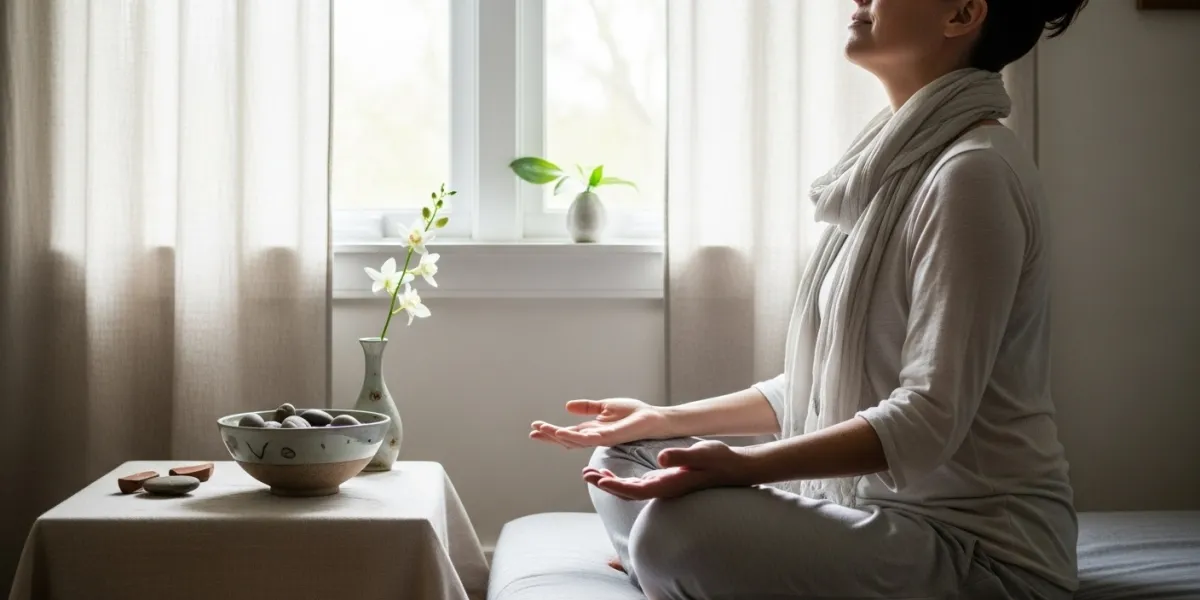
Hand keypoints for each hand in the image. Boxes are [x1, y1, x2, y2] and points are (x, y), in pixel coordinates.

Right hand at [530, 398, 667, 448]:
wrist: (654, 418)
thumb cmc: (635, 414)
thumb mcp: (605, 406)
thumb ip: (587, 407)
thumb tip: (567, 407)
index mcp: (593, 429)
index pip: (569, 432)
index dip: (552, 431)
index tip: (535, 427)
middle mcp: (595, 436)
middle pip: (567, 439)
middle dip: (549, 437)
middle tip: (532, 433)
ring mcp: (601, 438)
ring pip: (573, 441)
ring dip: (556, 436)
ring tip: (541, 431)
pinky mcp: (609, 437)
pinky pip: (587, 439)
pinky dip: (572, 436)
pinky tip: (561, 432)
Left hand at [582, 440, 750, 499]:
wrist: (734, 468)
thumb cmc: (719, 460)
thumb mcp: (700, 454)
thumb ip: (680, 457)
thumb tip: (661, 459)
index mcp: (669, 485)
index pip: (636, 490)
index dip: (617, 487)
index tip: (600, 480)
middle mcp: (664, 489)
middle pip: (628, 492)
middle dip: (606, 484)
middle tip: (586, 474)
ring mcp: (664, 486)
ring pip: (631, 489)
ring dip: (611, 482)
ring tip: (592, 473)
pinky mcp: (666, 481)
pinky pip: (639, 484)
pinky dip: (623, 479)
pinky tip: (613, 473)